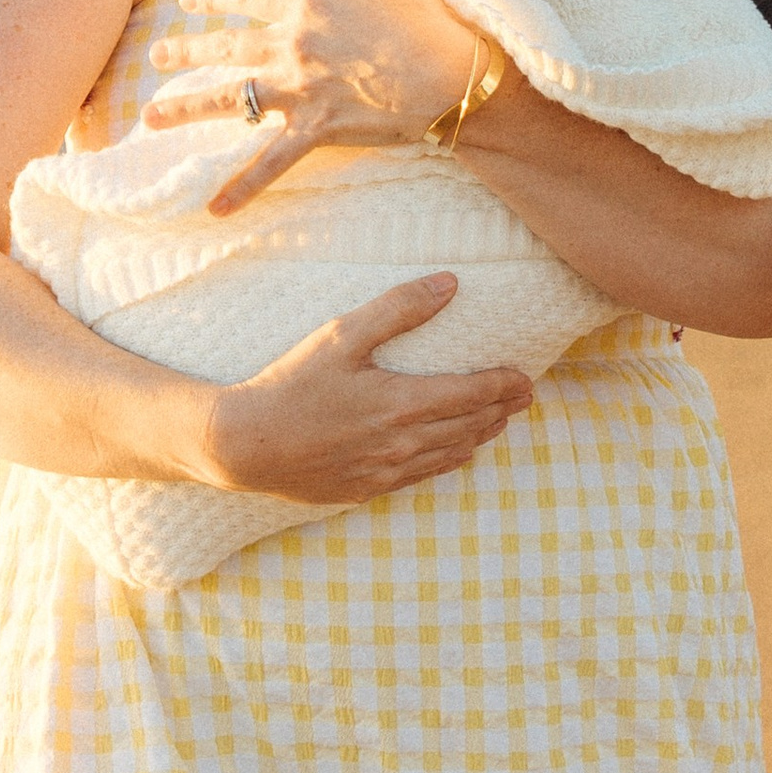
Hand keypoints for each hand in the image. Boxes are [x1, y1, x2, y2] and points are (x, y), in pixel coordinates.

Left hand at [144, 0, 481, 214]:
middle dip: (187, 51)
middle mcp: (292, 47)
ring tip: (150, 117)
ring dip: (187, 109)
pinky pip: (270, 163)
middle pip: (227, 48)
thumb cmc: (423, 16)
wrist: (451, 75)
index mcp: (306, 4)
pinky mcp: (315, 130)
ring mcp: (300, 91)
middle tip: (156, 57)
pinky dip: (243, 188)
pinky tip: (214, 209)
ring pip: (232, 100)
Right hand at [200, 275, 532, 503]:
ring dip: (480, 435)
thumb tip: (450, 283)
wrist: (246, 445)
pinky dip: (448, 460)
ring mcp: (386, 471)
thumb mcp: (343, 335)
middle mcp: (402, 443)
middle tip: (524, 397)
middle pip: (469, 426)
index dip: (504, 385)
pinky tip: (455, 452)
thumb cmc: (292, 383)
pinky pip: (422, 476)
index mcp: (402, 404)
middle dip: (501, 409)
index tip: (526, 378)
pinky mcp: (367, 488)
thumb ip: (399, 308)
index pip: (474, 394)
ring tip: (499, 421)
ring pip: (450, 453)